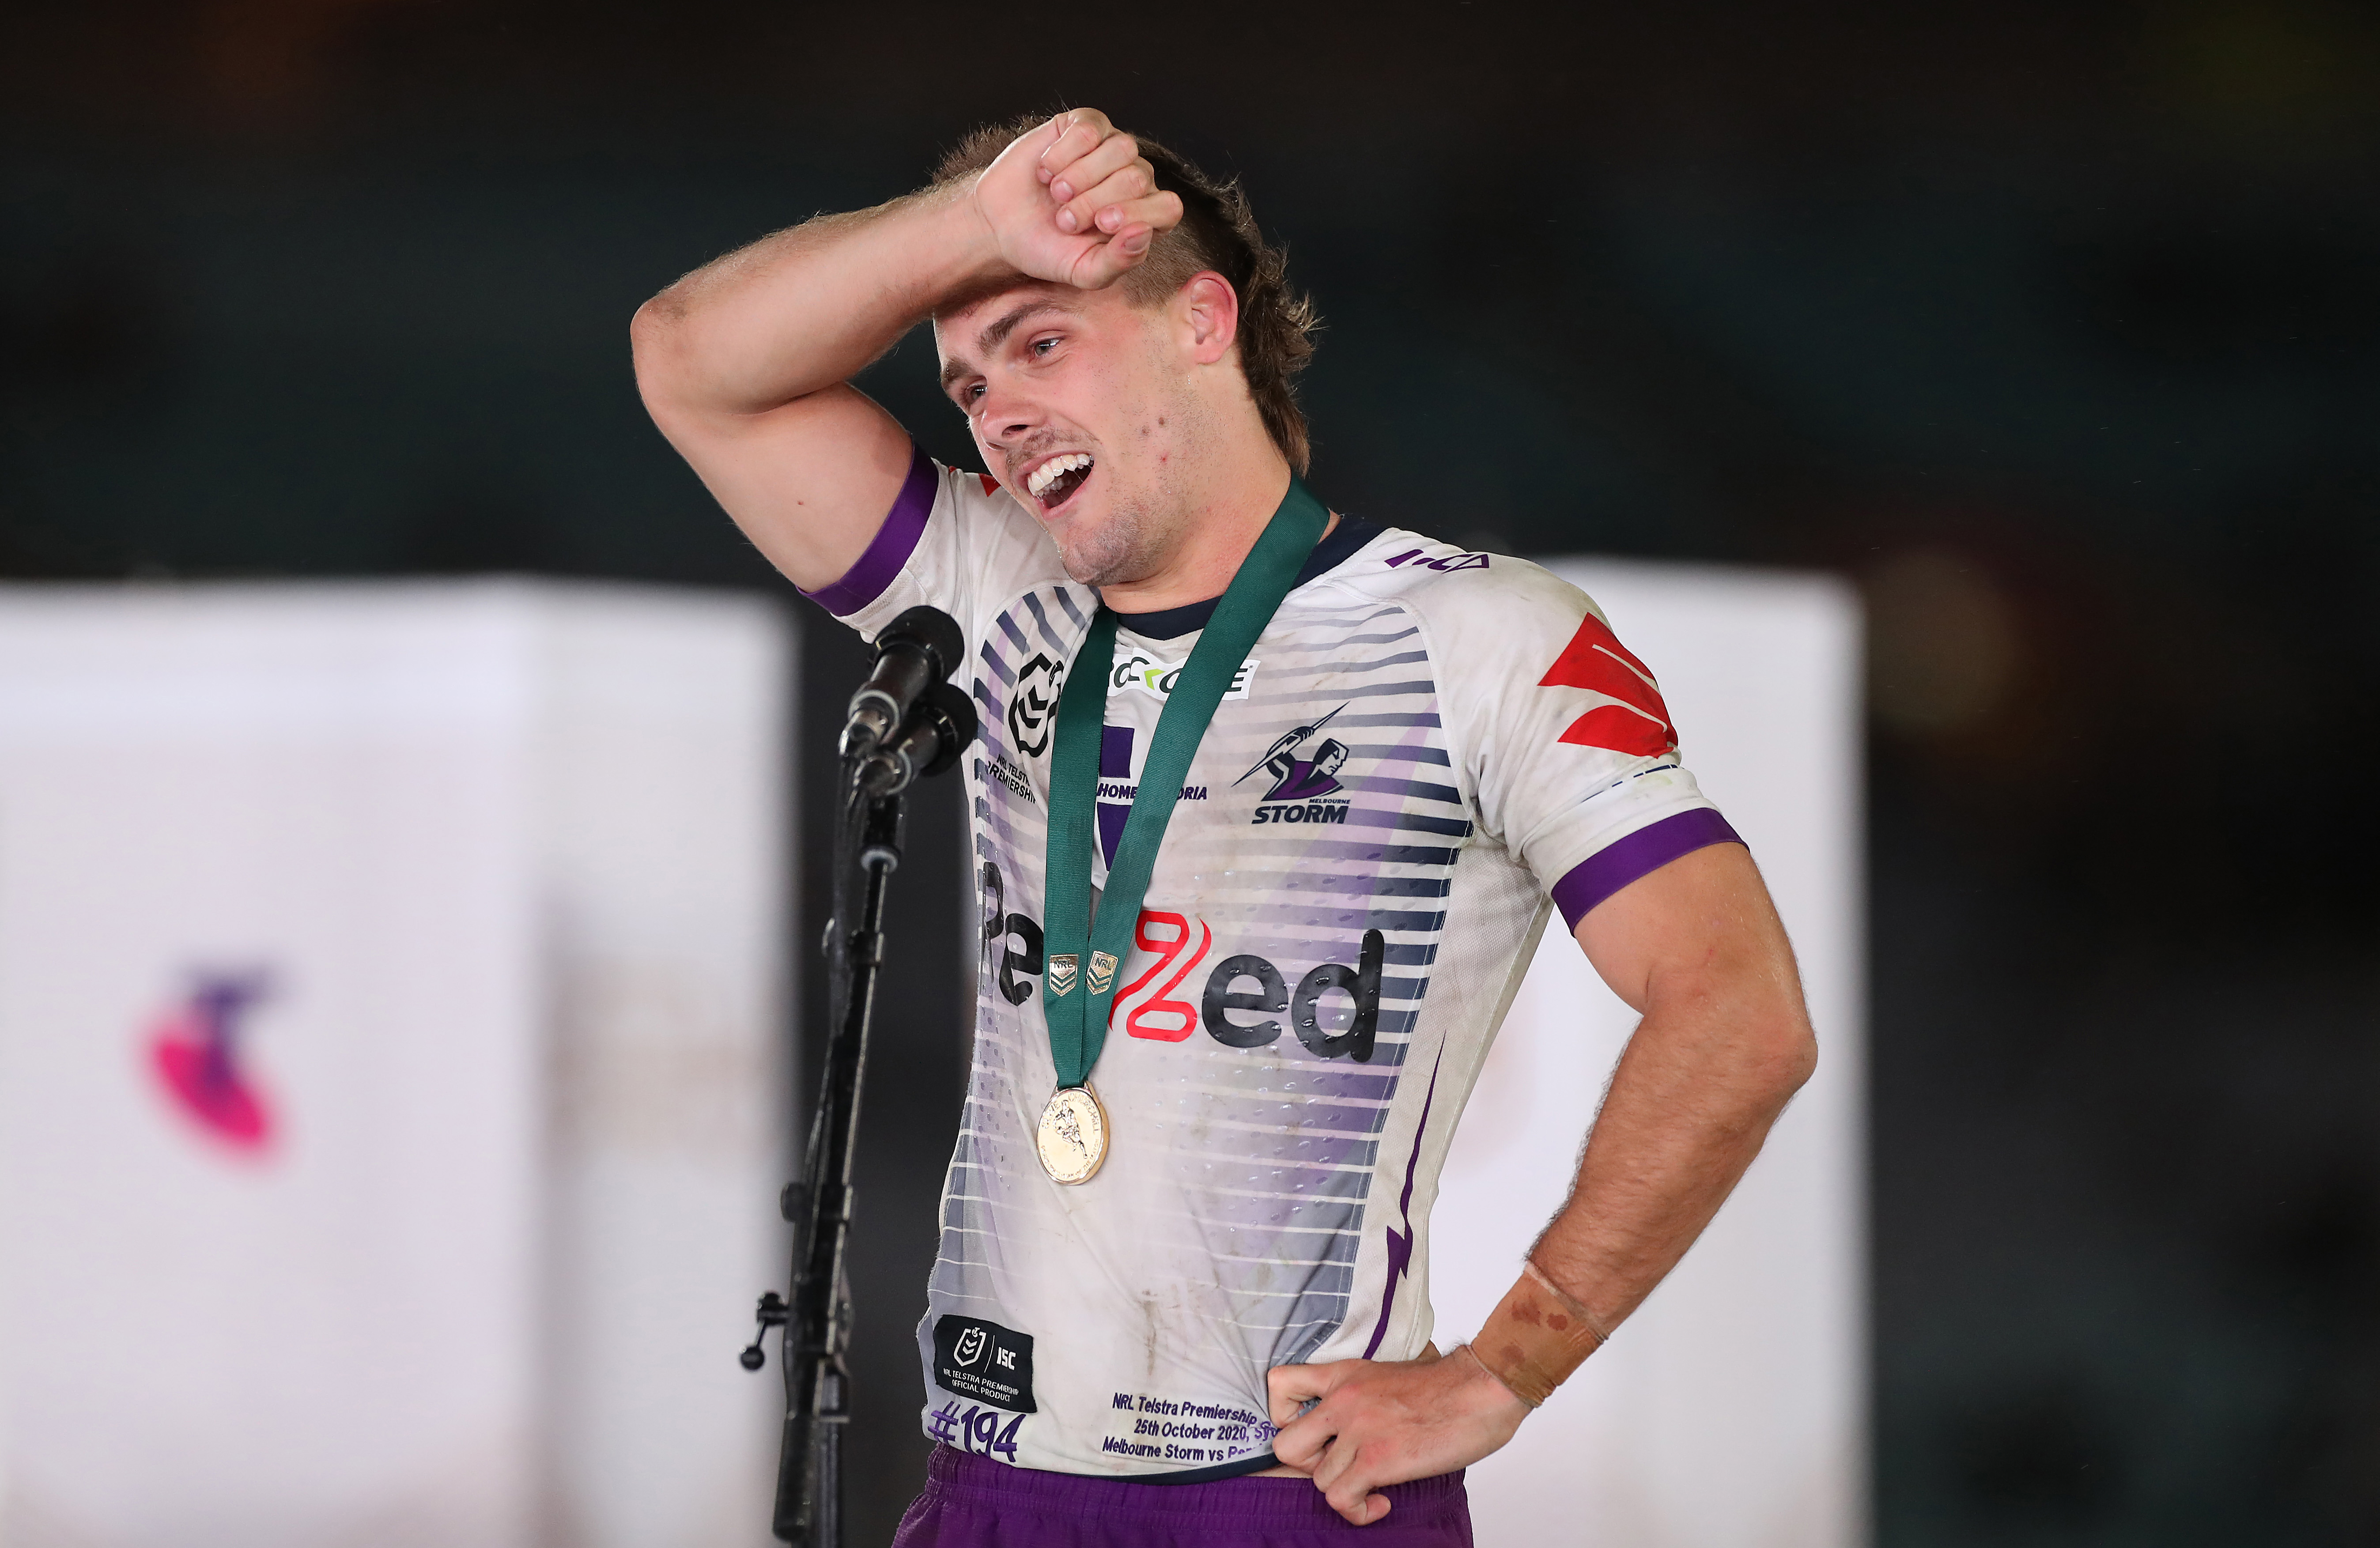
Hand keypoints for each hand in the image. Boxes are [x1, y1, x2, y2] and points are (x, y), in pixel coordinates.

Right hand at [965, 109, 1184, 289]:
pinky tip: (1046, 171)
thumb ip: (1119, 262)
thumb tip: (1144, 234)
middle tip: (1065, 220)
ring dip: (1082, 176)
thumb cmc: (1048, 249)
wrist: (1001, 226)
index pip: (1168, 208)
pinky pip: (1089, 129)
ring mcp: (1112, 148)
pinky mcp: (1085, 125)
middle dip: (1095, 201)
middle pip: (1138, 178)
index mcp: (1144, 216)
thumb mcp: (1083, 271)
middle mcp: (1135, 178)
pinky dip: (1063, 154)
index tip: (1100, 224)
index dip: (1137, 213)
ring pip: (1122, 148)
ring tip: (1056, 194)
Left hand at [1267, 1347, 1529, 1525]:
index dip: (1283, 1416)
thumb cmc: (1447, 1386)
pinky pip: (1340, 1498)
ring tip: (1372, 1487)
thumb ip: (1362, 1393)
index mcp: (1344, 1375)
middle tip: (1340, 1466)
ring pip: (1318, 1480)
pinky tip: (1380, 1503)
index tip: (1311, 1432)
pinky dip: (1357, 1510)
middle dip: (1309, 1466)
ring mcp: (1358, 1430)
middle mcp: (1343, 1400)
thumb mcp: (1387, 1374)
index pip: (1279, 1382)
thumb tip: (1352, 1425)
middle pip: (1286, 1445)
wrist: (1482, 1389)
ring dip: (1345, 1490)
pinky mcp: (1377, 1460)